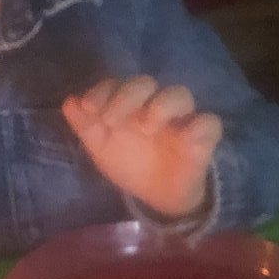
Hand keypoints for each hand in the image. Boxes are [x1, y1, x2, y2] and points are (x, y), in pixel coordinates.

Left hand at [62, 77, 221, 219]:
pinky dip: (199, 126)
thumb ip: (86, 126)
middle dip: (126, 96)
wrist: (158, 195)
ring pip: (179, 94)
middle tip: (112, 120)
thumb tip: (69, 102)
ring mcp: (181, 118)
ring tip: (146, 127)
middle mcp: (155, 104)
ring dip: (161, 105)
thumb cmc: (129, 162)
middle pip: (145, 83)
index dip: (102, 91)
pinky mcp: (203, 136)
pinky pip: (209, 122)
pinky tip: (184, 138)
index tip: (88, 108)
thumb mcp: (102, 148)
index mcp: (129, 103)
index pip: (117, 85)